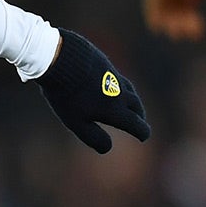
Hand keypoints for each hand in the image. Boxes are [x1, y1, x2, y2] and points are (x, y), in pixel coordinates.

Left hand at [28, 28, 150, 153]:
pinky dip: (121, 85)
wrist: (61, 58)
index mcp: (114, 109)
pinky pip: (118, 76)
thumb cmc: (67, 94)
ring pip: (129, 89)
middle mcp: (119, 92)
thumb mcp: (76, 122)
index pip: (135, 123)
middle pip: (136, 105)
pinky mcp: (104, 63)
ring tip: (131, 104)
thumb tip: (108, 148)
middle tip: (140, 122)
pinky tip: (113, 84)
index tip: (144, 136)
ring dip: (133, 100)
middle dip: (139, 116)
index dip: (142, 131)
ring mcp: (112, 75)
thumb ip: (93, 137)